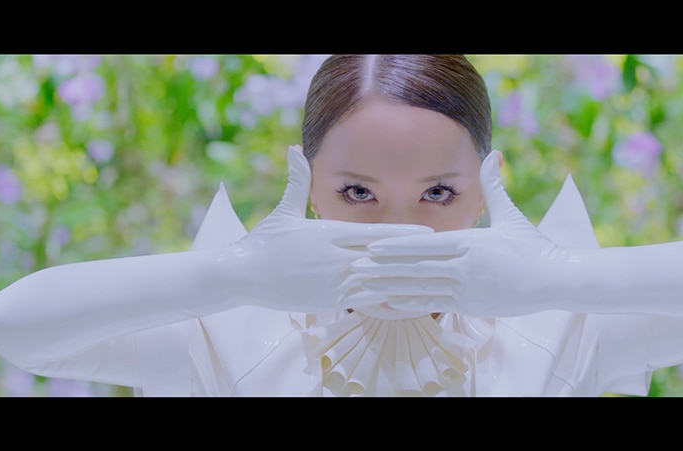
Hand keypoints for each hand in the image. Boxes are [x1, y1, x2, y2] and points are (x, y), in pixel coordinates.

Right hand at [218, 145, 434, 312]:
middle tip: (441, 256)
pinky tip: (406, 302)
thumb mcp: (283, 210)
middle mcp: (335, 255)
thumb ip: (296, 181)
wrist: (241, 275)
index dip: (402, 234)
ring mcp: (333, 280)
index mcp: (328, 232)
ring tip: (431, 280)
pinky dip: (387, 300)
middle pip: (382, 256)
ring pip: (378, 280)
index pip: (373, 232)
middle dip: (412, 257)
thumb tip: (294, 149)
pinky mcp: (329, 300)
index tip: (426, 233)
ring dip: (405, 280)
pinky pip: (364, 301)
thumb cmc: (263, 243)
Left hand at [347, 150, 563, 316]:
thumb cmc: (532, 245)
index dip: (397, 247)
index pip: (426, 245)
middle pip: (416, 268)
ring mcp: (467, 289)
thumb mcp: (511, 214)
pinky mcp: (471, 306)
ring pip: (421, 289)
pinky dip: (410, 303)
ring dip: (390, 288)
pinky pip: (434, 304)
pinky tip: (389, 302)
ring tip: (364, 287)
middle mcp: (465, 267)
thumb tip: (494, 152)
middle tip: (355, 267)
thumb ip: (495, 185)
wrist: (555, 279)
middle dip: (383, 269)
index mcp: (471, 242)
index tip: (372, 247)